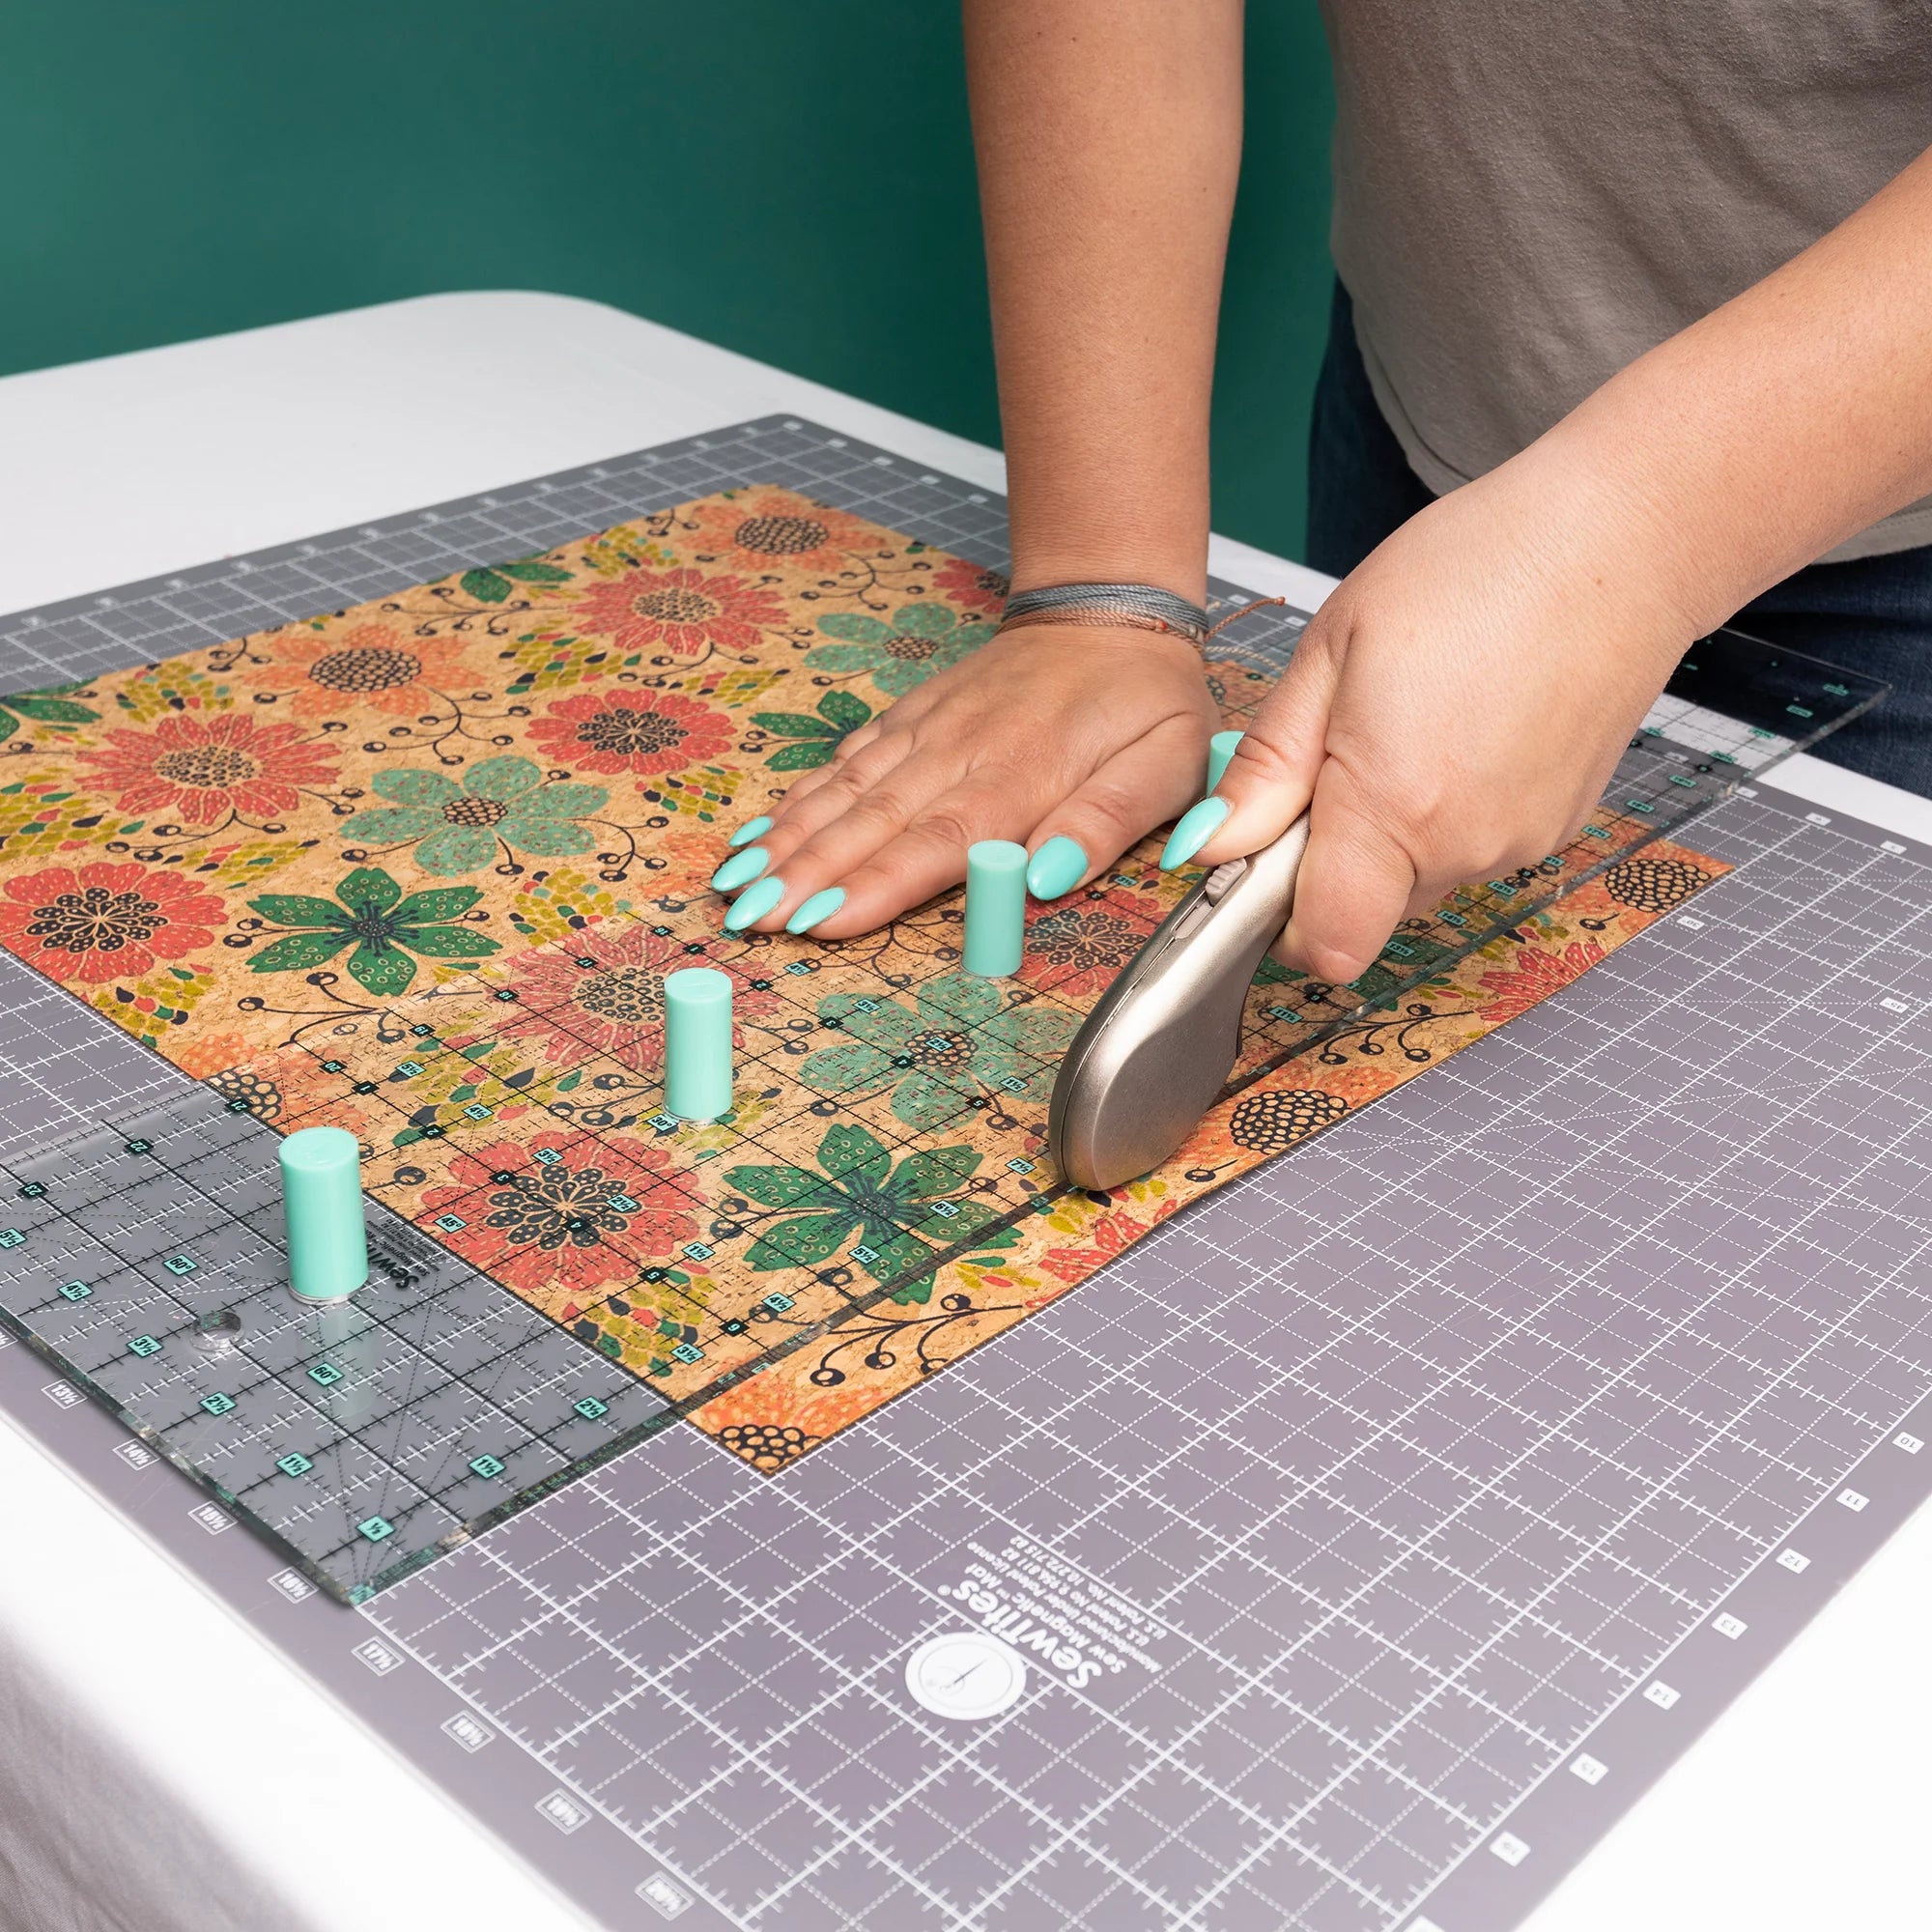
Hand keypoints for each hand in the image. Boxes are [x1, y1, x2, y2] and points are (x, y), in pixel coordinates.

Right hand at [725, 622, 1219, 934]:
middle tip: (744, 917)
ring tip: (730, 884)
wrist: (1108, 610)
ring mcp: (925, 730)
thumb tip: (1047, 878)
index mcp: (1025, 769)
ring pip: (844, 792)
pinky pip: (843, 763)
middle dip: (802, 874)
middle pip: (872, 821)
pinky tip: (755, 835)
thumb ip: (1108, 820)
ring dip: (784, 842)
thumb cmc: (1144, 701)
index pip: (940, 838)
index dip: (875, 884)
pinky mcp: (907, 719)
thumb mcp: (1168, 762)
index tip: (819, 922)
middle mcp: (960, 749)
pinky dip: (796, 801)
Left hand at [1194, 460, 1699, 982]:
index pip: (1321, 944)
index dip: (1275, 916)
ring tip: (1407, 723)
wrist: (1621, 540)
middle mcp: (1464, 846)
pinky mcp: (1556, 827)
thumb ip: (1267, 767)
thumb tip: (1210, 846)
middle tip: (1336, 750)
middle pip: (1362, 908)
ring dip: (1387, 829)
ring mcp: (1519, 843)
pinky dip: (1445, 810)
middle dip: (1327, 855)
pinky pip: (1469, 847)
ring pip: (1414, 878)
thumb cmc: (1474, 569)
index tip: (1261, 852)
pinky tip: (1461, 726)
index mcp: (1394, 807)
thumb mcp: (1332, 649)